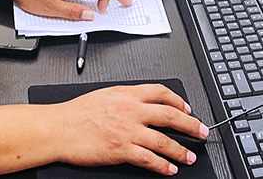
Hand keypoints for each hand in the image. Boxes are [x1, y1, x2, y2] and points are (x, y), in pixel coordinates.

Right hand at [52, 84, 207, 174]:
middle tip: (202, 132)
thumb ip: (127, 98)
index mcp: (127, 94)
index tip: (187, 109)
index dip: (179, 101)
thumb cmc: (77, 113)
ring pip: (163, 140)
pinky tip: (169, 169)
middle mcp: (131, 110)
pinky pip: (149, 159)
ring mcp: (128, 131)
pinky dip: (162, 165)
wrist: (60, 128)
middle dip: (191, 125)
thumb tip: (144, 103)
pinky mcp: (122, 150)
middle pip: (170, 115)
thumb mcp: (106, 94)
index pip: (161, 93)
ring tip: (190, 156)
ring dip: (181, 150)